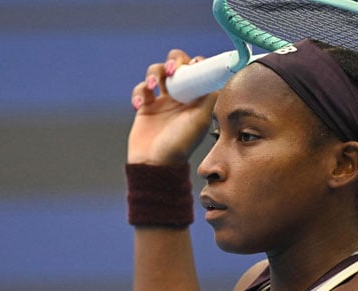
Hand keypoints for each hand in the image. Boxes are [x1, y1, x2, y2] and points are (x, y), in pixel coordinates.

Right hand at [128, 50, 217, 164]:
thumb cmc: (180, 144)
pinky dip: (139, 91)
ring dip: (154, 73)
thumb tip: (218, 76)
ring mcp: (163, 99)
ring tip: (153, 86)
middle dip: (173, 61)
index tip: (193, 65)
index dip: (196, 63)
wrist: (155, 163)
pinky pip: (141, 88)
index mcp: (197, 97)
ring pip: (157, 71)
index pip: (198, 70)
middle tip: (172, 70)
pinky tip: (140, 104)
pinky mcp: (145, 105)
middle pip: (177, 64)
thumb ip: (210, 97)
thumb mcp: (200, 119)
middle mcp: (181, 96)